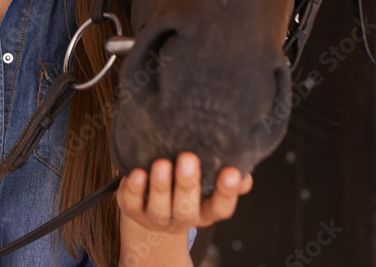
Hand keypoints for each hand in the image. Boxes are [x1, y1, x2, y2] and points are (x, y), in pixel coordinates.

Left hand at [116, 152, 252, 234]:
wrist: (150, 207)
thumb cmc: (184, 187)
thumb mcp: (206, 184)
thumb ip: (225, 176)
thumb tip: (244, 166)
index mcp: (205, 211)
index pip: (221, 208)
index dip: (227, 193)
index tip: (232, 172)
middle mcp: (182, 218)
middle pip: (186, 209)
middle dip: (187, 184)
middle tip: (188, 158)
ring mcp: (156, 218)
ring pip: (159, 209)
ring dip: (160, 186)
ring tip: (161, 164)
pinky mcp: (133, 210)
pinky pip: (131, 203)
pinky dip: (133, 189)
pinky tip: (135, 173)